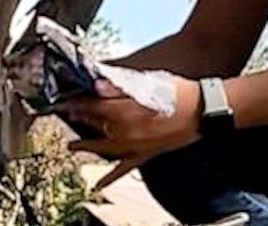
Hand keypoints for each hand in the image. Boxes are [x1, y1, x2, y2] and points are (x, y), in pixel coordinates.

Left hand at [59, 77, 201, 188]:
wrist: (202, 111)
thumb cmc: (177, 92)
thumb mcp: (147, 82)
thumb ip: (119, 85)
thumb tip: (97, 84)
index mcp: (125, 109)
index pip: (92, 105)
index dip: (77, 102)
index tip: (64, 100)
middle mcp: (125, 130)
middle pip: (95, 124)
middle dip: (80, 118)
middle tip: (67, 114)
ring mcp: (134, 145)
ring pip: (103, 147)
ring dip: (86, 145)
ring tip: (71, 146)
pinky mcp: (144, 155)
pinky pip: (123, 169)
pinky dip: (109, 178)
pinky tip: (98, 185)